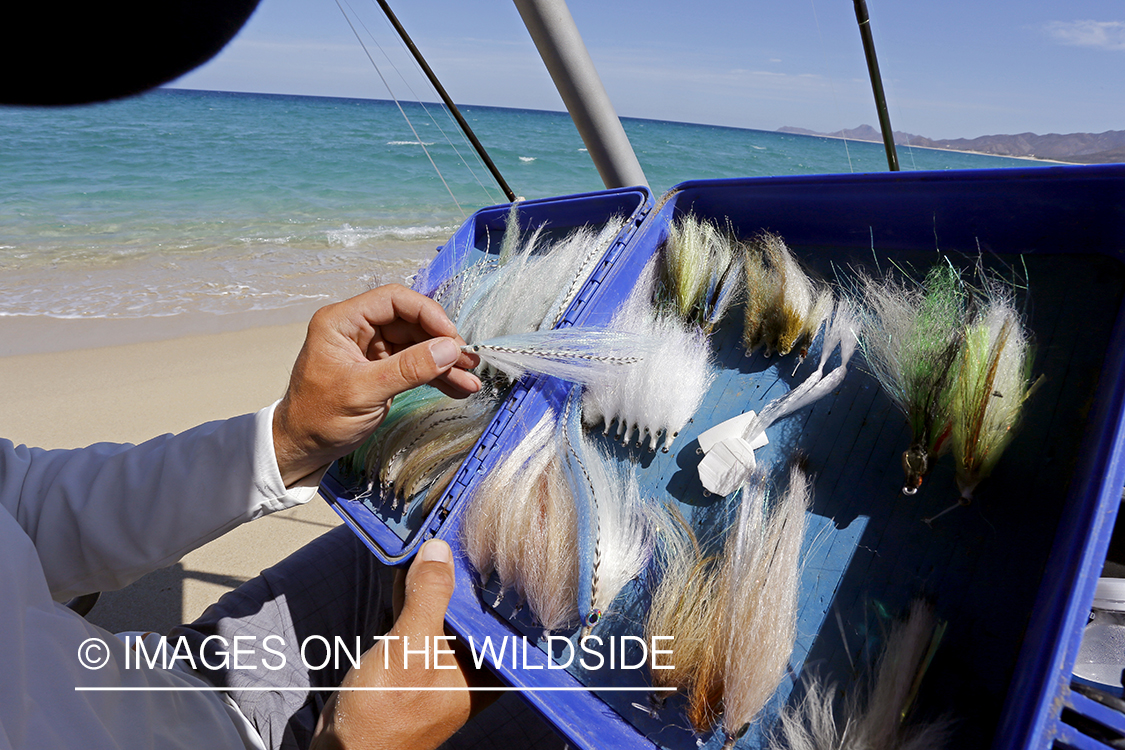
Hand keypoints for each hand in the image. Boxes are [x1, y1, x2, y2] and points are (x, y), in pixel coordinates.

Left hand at [273, 284, 480, 484]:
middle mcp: (358, 329)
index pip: (393, 300)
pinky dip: (436, 376)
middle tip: (468, 362)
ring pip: (418, 345)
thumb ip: (407, 369)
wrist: (302, 449)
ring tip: (470, 381)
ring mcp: (371, 350)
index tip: (451, 337)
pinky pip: (415, 365)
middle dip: (441, 343)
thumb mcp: (363, 392)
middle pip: (411, 322)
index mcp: (343, 321)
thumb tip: (449, 349)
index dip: (426, 313)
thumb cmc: (318, 418)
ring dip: (444, 363)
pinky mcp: (382, 370)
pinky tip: (458, 388)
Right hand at [310, 540, 490, 749]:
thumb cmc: (385, 713)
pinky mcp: (416, 658)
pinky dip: (412, 594)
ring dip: (434, 579)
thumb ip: (429, 597)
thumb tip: (440, 551)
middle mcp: (472, 664)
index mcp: (487, 669)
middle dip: (462, 572)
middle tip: (458, 525)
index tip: (489, 537)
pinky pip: (420, 618)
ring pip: (444, 609)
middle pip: (473, 607)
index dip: (495, 575)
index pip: (501, 611)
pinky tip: (407, 565)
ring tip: (433, 536)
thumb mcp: (411, 648)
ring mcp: (443, 661)